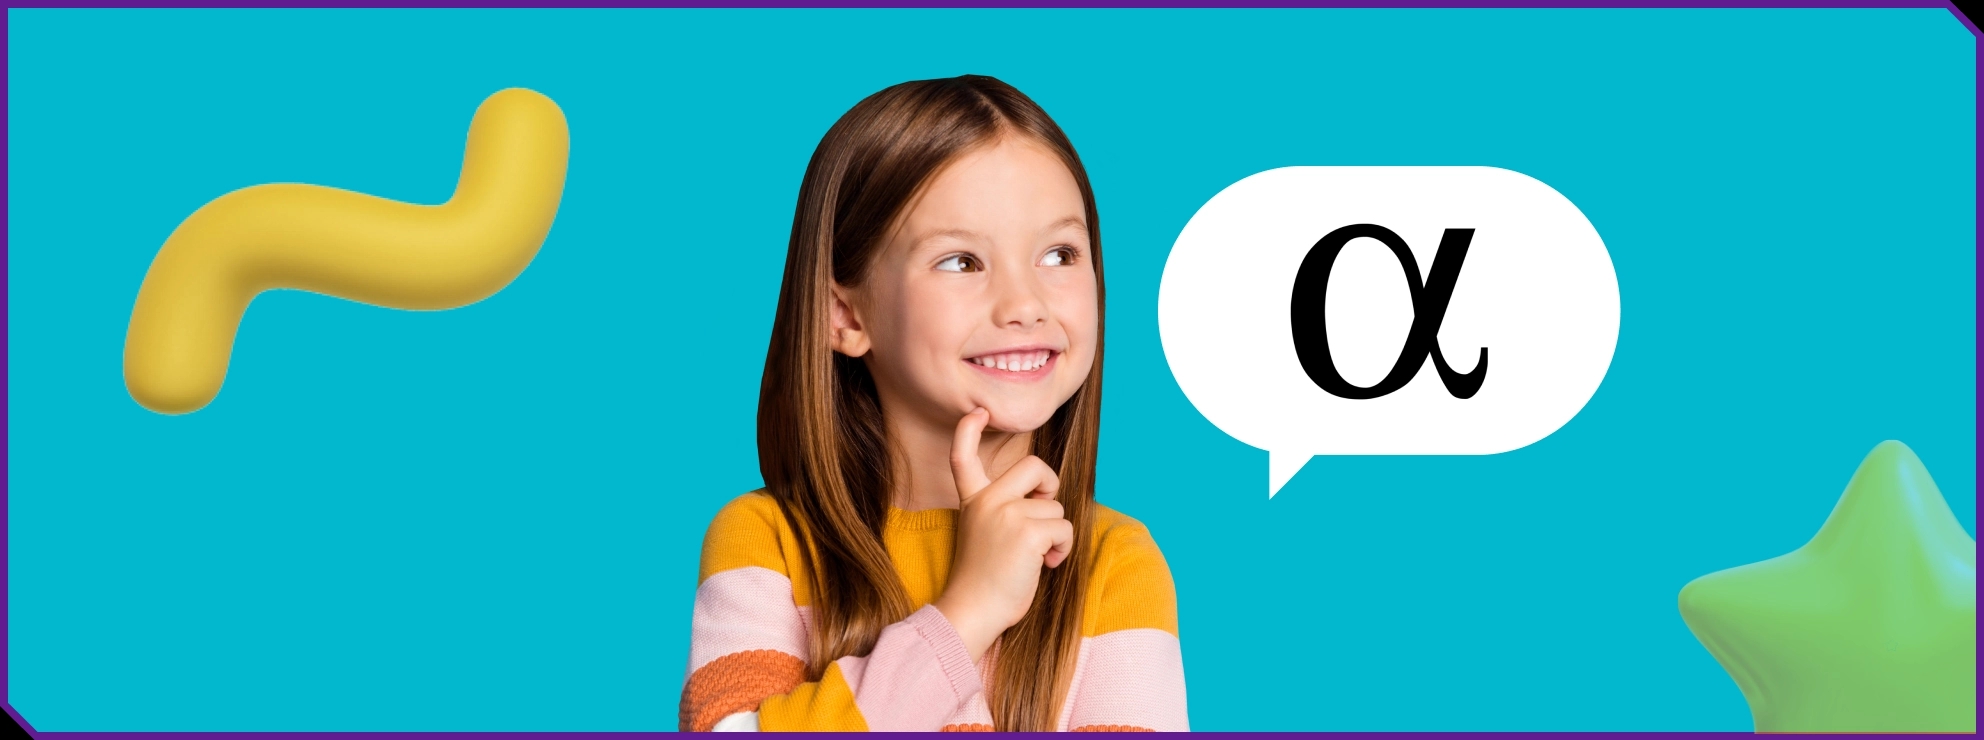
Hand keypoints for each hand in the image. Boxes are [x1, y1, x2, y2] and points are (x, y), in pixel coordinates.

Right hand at [932, 408, 1074, 662]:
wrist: (972, 612)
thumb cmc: (983, 583)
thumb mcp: (984, 535)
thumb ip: (1005, 511)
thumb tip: (1047, 501)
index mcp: (972, 501)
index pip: (963, 457)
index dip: (968, 431)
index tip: (978, 412)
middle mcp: (987, 501)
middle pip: (1033, 466)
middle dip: (1050, 484)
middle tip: (1045, 510)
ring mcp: (1006, 514)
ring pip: (1056, 506)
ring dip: (1056, 532)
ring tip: (1038, 557)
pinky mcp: (1027, 533)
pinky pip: (1064, 528)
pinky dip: (1063, 548)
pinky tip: (1046, 565)